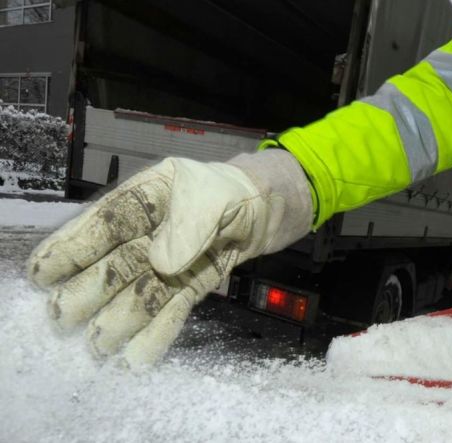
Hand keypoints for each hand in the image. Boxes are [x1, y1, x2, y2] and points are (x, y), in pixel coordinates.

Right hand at [28, 150, 311, 366]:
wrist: (269, 207)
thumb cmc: (236, 190)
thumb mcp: (212, 194)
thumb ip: (188, 225)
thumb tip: (160, 263)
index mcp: (150, 197)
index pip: (105, 222)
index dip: (73, 246)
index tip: (43, 271)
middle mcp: (154, 231)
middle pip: (116, 262)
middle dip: (90, 290)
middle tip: (61, 317)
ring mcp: (173, 260)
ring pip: (142, 290)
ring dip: (120, 318)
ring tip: (98, 345)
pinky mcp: (194, 282)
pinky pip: (173, 305)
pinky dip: (158, 330)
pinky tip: (139, 354)